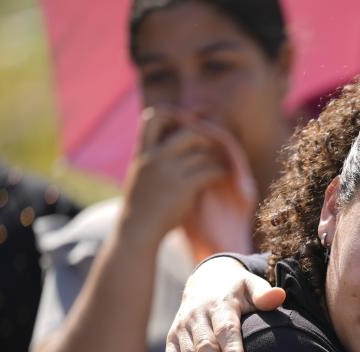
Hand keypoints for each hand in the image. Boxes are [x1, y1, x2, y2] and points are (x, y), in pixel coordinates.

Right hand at [120, 108, 230, 246]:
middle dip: (205, 135)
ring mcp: (169, 172)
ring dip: (216, 156)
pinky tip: (222, 176)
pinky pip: (210, 171)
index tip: (188, 118)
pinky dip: (220, 172)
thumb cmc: (141, 205)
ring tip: (222, 162)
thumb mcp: (141, 174)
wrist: (137, 230)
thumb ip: (154, 158)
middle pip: (187, 132)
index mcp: (142, 152)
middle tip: (215, 142)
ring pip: (202, 153)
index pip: (152, 117)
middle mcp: (155, 157)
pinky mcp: (184, 187)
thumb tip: (177, 146)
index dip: (173, 112)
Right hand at [162, 256, 284, 351]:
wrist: (206, 280)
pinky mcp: (173, 340)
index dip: (231, 346)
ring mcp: (183, 329)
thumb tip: (279, 296)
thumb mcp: (250, 285)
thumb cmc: (237, 290)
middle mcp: (197, 317)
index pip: (225, 326)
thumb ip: (263, 294)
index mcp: (220, 304)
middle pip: (205, 346)